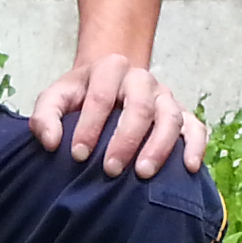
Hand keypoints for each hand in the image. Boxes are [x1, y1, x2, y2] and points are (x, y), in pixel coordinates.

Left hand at [30, 52, 205, 178]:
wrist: (108, 82)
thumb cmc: (80, 96)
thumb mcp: (56, 98)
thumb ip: (45, 116)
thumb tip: (51, 142)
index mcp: (110, 69)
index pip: (101, 96)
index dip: (89, 126)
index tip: (78, 155)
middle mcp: (142, 80)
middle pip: (140, 107)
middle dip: (125, 140)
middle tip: (110, 170)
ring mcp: (165, 96)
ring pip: (169, 117)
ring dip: (158, 146)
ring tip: (143, 173)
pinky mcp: (182, 114)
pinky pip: (195, 127)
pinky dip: (195, 146)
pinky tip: (190, 167)